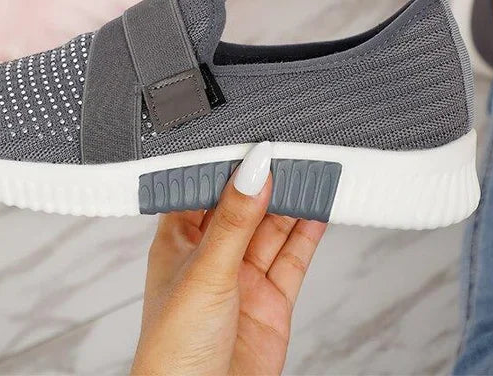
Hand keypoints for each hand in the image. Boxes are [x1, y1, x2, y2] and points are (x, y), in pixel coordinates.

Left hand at [131, 141, 326, 375]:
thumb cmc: (174, 353)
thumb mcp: (205, 272)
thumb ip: (234, 220)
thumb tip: (253, 171)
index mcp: (179, 241)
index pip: (204, 189)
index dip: (228, 164)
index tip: (252, 140)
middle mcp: (212, 255)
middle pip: (245, 205)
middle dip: (267, 180)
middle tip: (291, 151)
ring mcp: (243, 276)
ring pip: (272, 228)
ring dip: (292, 202)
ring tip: (312, 171)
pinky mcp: (271, 298)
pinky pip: (293, 257)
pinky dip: (308, 232)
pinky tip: (318, 210)